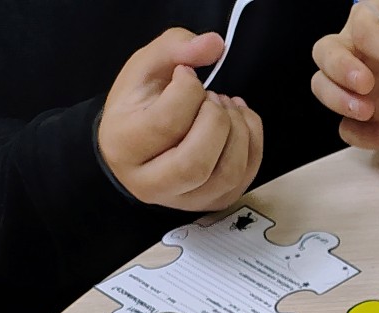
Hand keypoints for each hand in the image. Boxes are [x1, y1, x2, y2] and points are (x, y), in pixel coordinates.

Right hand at [98, 28, 263, 209]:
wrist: (136, 148)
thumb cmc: (138, 106)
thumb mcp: (145, 68)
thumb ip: (175, 48)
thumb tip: (215, 44)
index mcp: (124, 144)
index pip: (166, 122)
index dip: (189, 91)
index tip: (188, 75)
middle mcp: (151, 182)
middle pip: (196, 160)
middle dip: (216, 120)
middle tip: (213, 96)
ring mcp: (185, 200)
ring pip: (226, 174)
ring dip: (239, 132)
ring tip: (227, 106)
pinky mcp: (213, 202)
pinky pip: (246, 177)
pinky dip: (253, 142)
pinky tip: (240, 119)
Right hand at [311, 1, 378, 149]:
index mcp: (373, 21)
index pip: (364, 28)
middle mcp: (355, 50)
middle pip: (325, 52)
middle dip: (341, 68)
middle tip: (366, 84)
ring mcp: (354, 85)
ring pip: (323, 87)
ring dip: (338, 100)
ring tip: (367, 111)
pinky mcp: (362, 117)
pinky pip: (348, 128)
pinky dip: (364, 135)